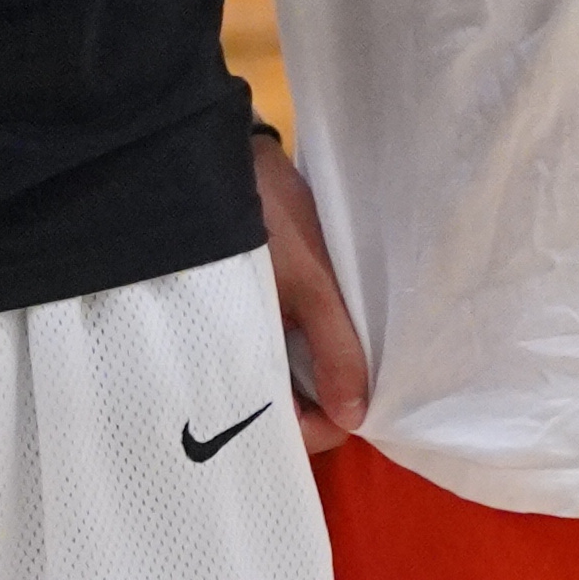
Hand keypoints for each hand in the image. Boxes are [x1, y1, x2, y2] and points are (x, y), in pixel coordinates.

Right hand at [253, 129, 369, 463]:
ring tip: (345, 351)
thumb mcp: (311, 283)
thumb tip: (354, 419)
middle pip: (279, 406)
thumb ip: (333, 349)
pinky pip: (276, 345)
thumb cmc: (265, 219)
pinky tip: (324, 329)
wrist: (220, 152)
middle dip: (317, 399)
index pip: (279, 427)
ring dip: (312, 372)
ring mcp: (238, 331)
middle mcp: (230, 353)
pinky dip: (301, 346)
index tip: (356, 402)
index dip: (321, 424)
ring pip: (280, 377)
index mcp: (235, 356)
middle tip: (358, 377)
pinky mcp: (246, 307)